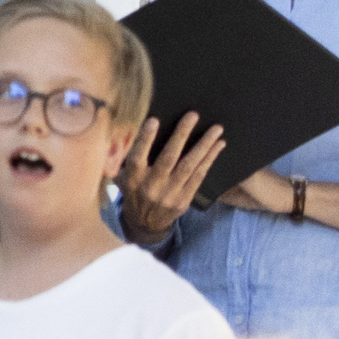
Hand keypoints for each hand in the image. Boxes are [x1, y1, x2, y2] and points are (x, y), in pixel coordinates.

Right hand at [118, 114, 225, 242]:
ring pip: (189, 166)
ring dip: (204, 146)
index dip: (145, 139)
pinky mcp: (185, 199)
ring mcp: (171, 193)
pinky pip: (199, 177)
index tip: (154, 120)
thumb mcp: (120, 177)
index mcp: (132, 178)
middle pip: (169, 158)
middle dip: (182, 135)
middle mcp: (152, 185)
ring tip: (216, 130)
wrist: (145, 223)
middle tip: (193, 115)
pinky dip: (209, 160)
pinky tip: (218, 146)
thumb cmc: (132, 191)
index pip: (137, 156)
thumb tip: (129, 130)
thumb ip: (125, 158)